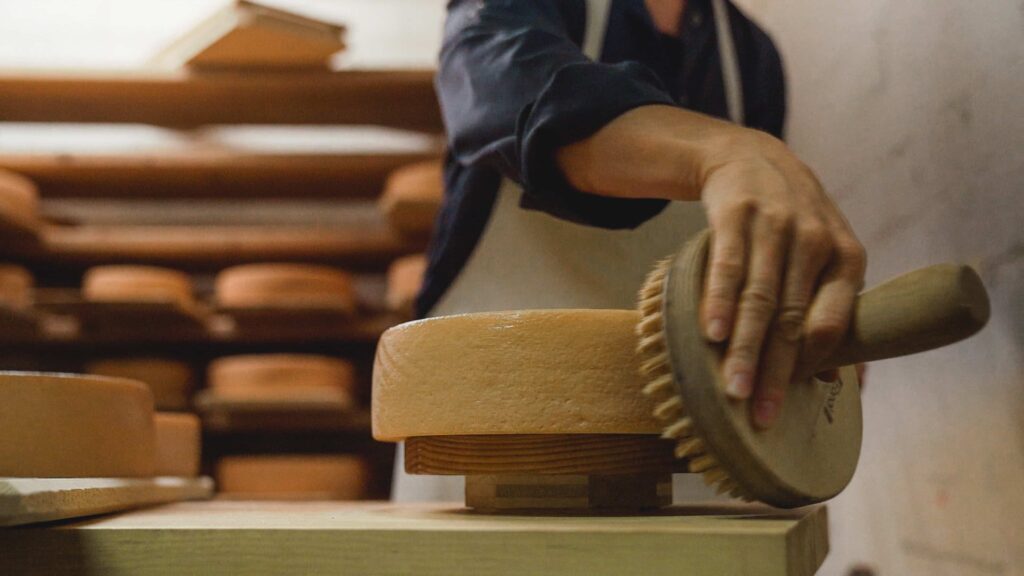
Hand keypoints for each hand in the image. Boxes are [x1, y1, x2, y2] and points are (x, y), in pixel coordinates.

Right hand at [554, 106, 864, 429]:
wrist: (753, 158)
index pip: (831, 324)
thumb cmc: (793, 225)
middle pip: (792, 319)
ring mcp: (776, 225)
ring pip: (760, 299)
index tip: (786, 402)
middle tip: (757, 414)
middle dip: (774, 371)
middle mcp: (817, 240)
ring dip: (744, 348)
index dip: (809, 365)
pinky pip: (728, 265)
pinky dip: (719, 302)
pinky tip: (711, 334)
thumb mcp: (824, 258)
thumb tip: (835, 382)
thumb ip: (829, 312)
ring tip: (731, 389)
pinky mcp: (737, 214)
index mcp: (847, 259)